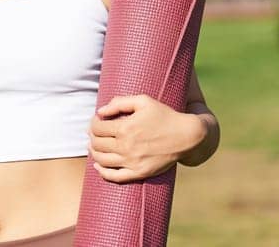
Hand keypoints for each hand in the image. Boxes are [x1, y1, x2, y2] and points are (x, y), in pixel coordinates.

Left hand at [87, 94, 207, 183]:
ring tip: (95, 146)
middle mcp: (126, 146)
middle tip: (94, 132)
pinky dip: (102, 172)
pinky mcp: (139, 173)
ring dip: (94, 152)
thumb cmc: (165, 115)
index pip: (97, 127)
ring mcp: (132, 162)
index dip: (93, 123)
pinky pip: (114, 177)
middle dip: (92, 136)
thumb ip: (120, 102)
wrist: (186, 136)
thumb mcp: (144, 101)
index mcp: (125, 128)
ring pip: (102, 160)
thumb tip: (100, 111)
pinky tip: (98, 165)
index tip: (97, 120)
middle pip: (97, 143)